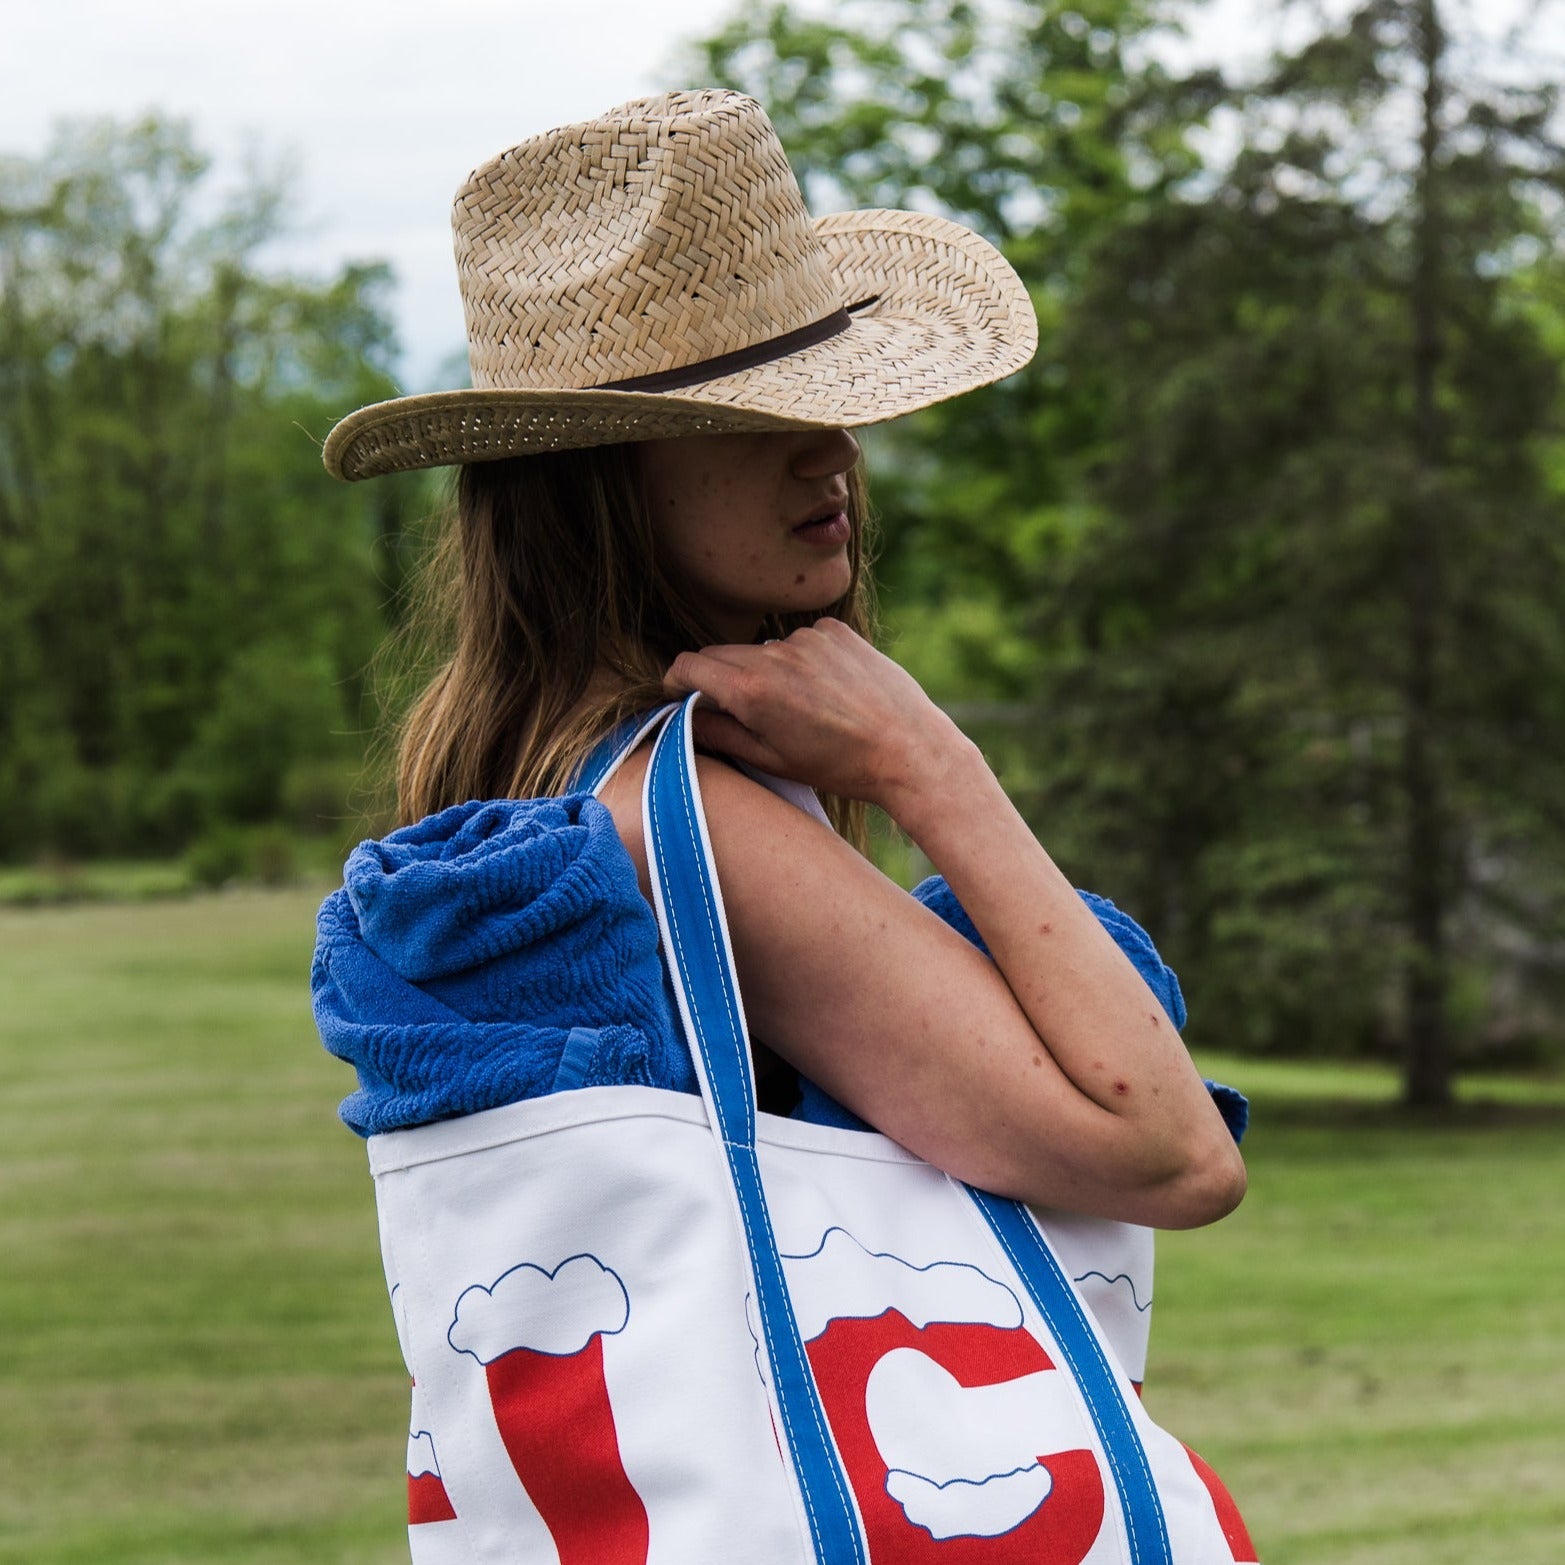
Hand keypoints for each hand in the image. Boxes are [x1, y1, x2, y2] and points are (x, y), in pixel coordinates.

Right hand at [663, 619, 964, 807]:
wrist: (910, 750)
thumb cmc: (840, 766)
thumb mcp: (773, 761)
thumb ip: (721, 735)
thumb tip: (687, 718)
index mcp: (750, 690)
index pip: (689, 665)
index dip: (678, 680)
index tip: (682, 693)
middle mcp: (774, 655)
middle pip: (722, 653)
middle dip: (719, 677)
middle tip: (737, 709)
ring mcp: (808, 638)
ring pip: (764, 649)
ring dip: (765, 669)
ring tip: (798, 707)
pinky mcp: (836, 631)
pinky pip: (801, 640)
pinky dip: (802, 660)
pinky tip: (826, 689)